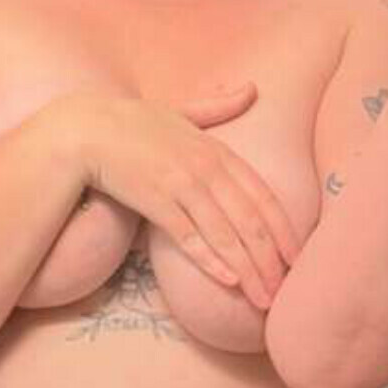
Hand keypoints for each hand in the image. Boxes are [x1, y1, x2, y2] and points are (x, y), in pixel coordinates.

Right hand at [60, 83, 299, 310]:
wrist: (89, 128)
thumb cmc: (136, 122)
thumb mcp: (183, 111)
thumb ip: (219, 107)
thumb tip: (252, 89)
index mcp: (217, 150)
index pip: (263, 195)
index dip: (284, 230)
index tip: (298, 259)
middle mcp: (206, 168)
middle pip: (250, 221)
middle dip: (271, 260)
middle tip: (284, 292)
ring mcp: (182, 185)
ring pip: (225, 234)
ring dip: (247, 270)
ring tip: (262, 298)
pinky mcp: (156, 201)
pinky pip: (189, 236)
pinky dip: (211, 260)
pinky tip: (228, 281)